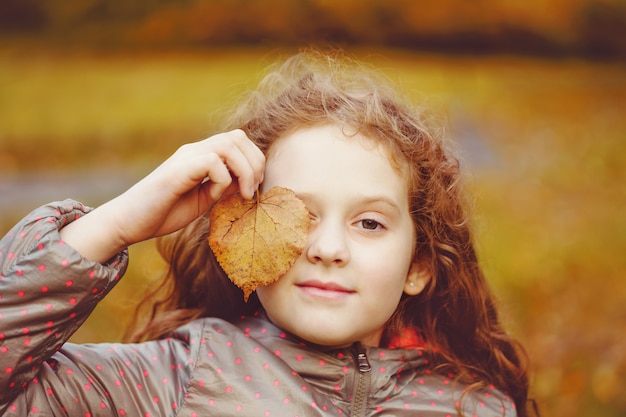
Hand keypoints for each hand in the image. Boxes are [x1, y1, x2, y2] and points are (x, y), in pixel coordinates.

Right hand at [60, 130, 264, 261]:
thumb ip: (224, 187)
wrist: (129, 222)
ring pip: (228, 144)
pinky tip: (215, 196)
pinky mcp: (178, 170)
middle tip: (252, 190)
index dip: (254, 160)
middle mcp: (194, 151)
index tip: (254, 187)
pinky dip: (223, 179)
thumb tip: (249, 181)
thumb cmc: (164, 212)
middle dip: (255, 163)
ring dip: (244, 170)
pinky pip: (212, 162)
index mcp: (201, 156)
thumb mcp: (204, 199)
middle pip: (238, 137)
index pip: (238, 141)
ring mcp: (185, 158)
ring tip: (244, 194)